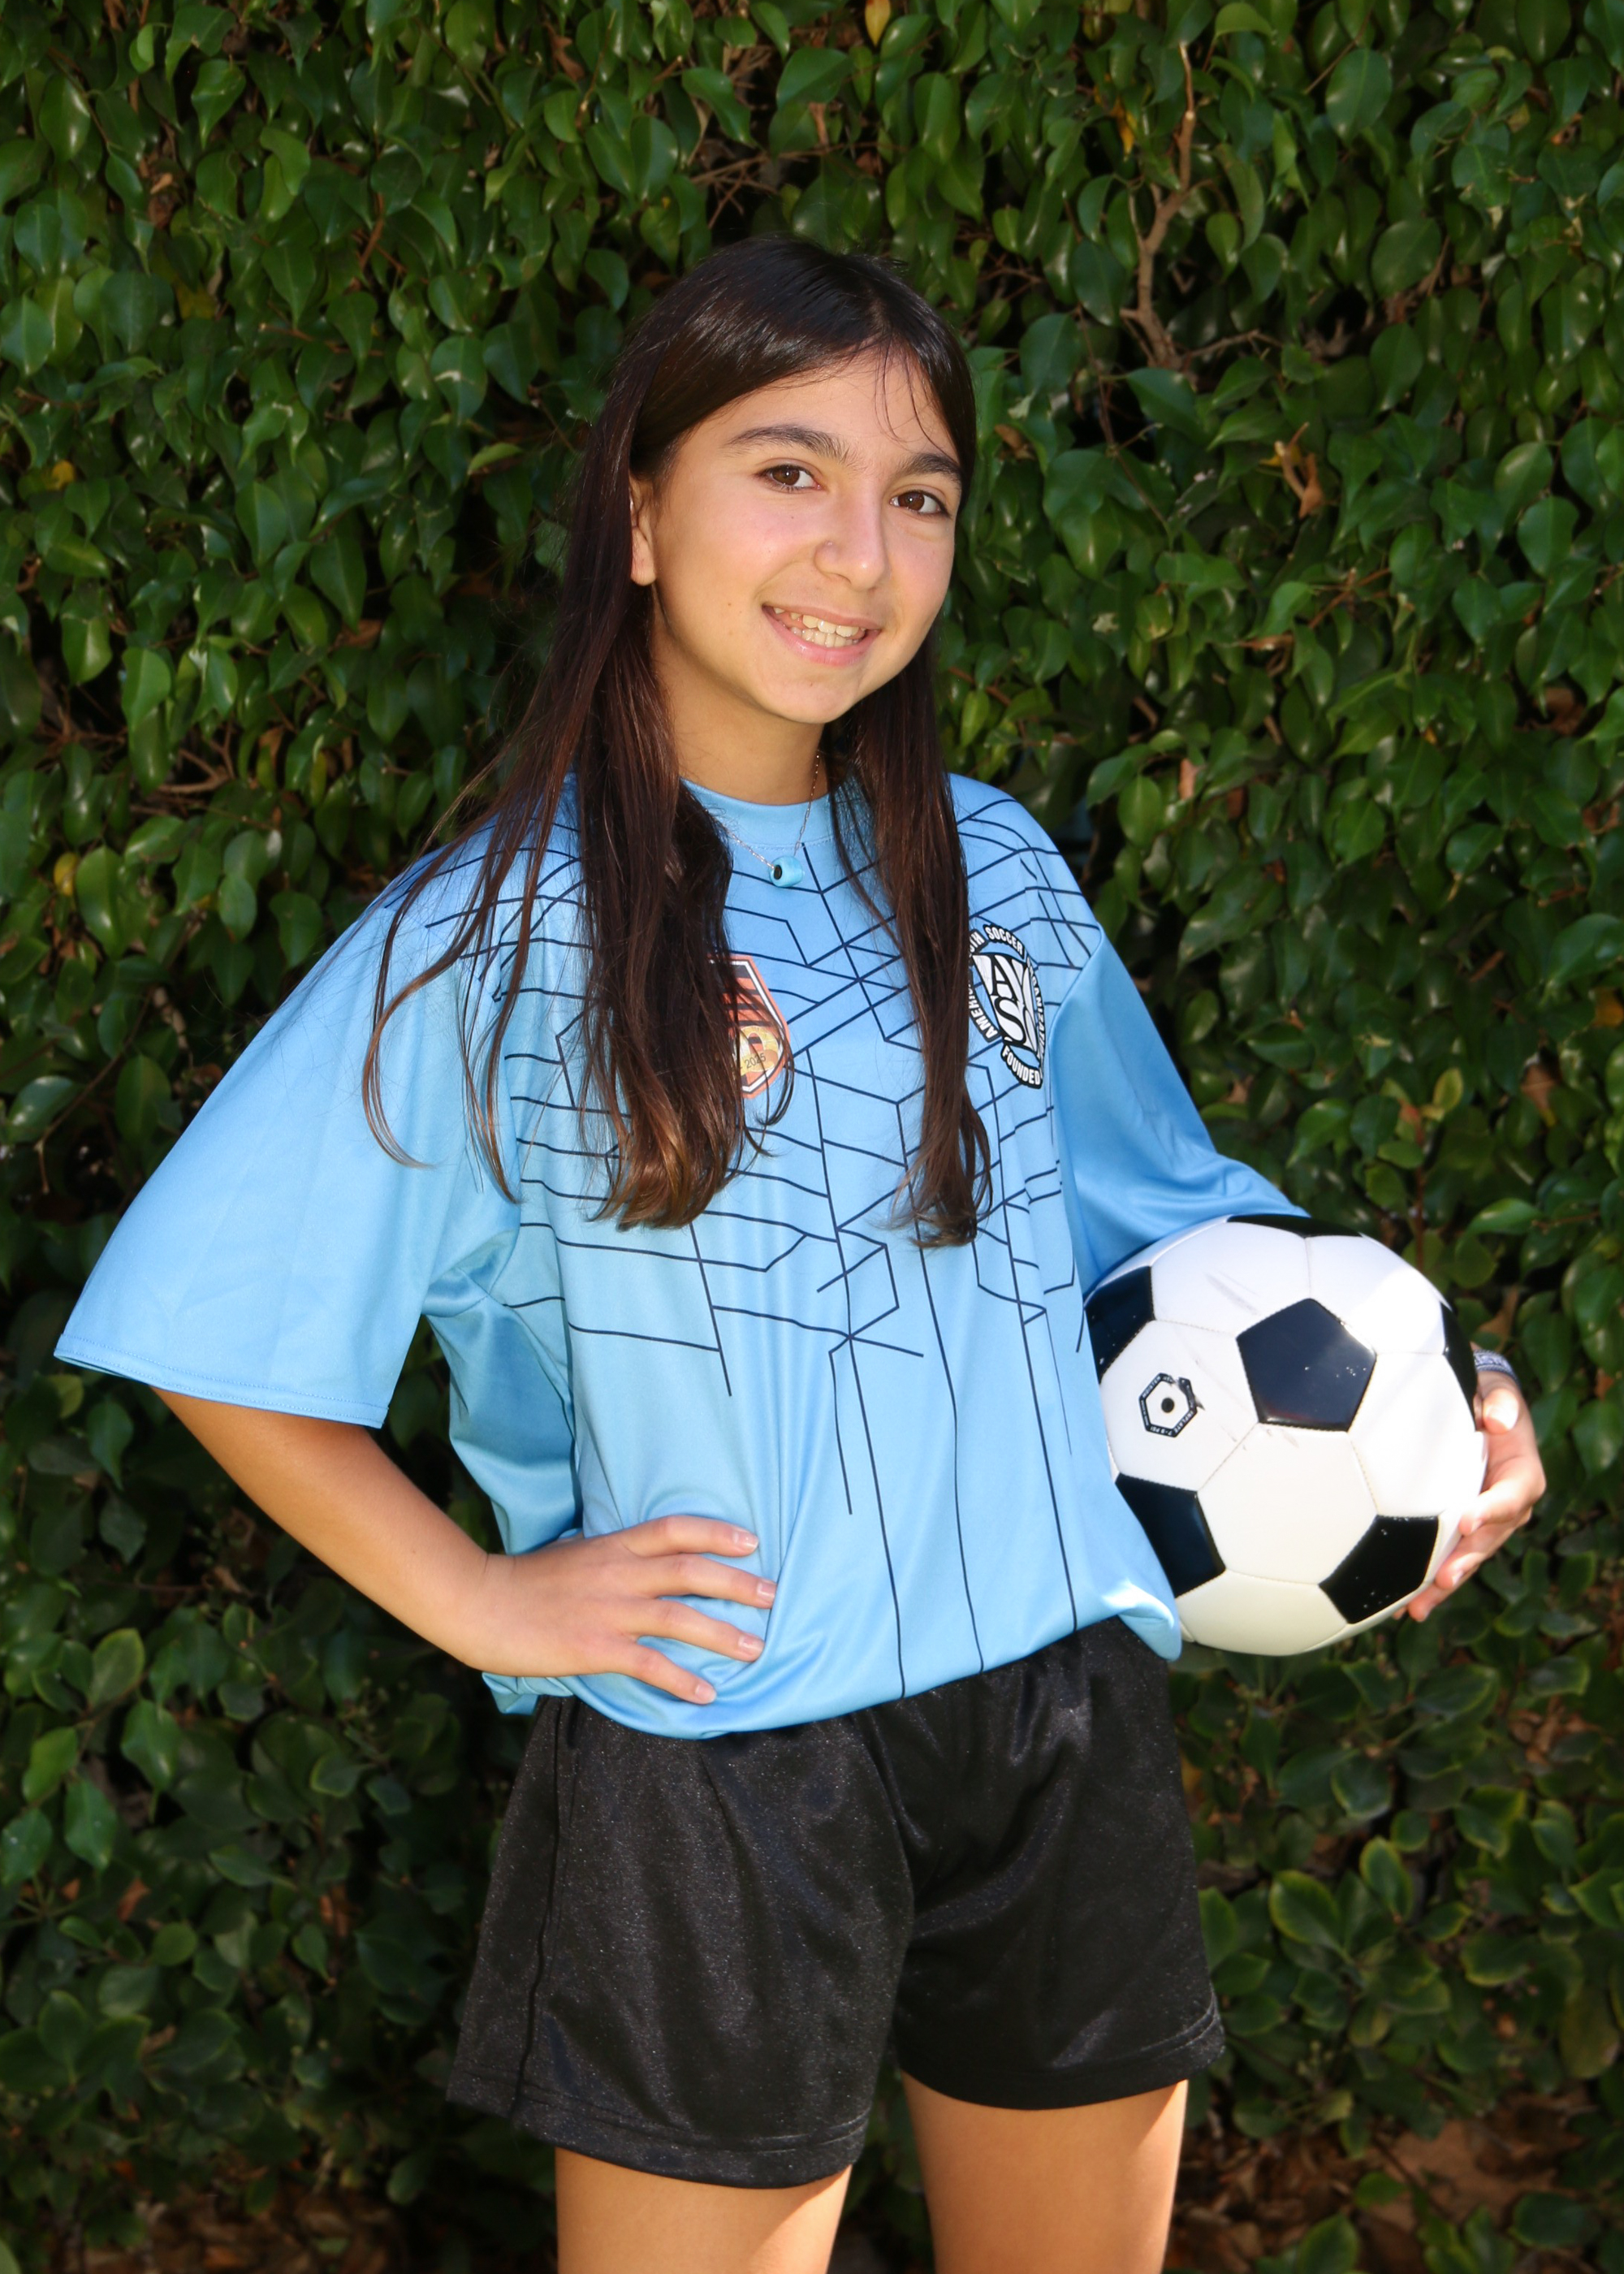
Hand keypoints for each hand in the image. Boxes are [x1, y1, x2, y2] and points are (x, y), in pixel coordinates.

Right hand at [458, 1514, 775, 1703]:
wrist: (481, 1602)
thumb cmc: (526, 1581)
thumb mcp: (576, 1554)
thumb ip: (614, 1559)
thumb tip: (646, 1565)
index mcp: (613, 1546)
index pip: (675, 1530)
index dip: (717, 1533)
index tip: (753, 1541)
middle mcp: (618, 1573)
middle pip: (690, 1571)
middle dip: (736, 1583)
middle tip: (772, 1595)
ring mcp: (608, 1611)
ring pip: (679, 1617)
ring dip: (722, 1634)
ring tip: (755, 1648)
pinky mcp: (594, 1648)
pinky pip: (649, 1664)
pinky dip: (681, 1680)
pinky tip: (706, 1695)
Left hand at [1405, 1369, 1544, 1620]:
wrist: (1479, 1411)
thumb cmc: (1489, 1399)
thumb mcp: (1499, 1393)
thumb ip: (1502, 1402)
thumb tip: (1497, 1419)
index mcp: (1521, 1476)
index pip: (1512, 1497)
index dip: (1492, 1511)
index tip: (1466, 1521)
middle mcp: (1506, 1507)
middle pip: (1488, 1540)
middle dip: (1466, 1561)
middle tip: (1444, 1578)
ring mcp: (1482, 1523)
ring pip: (1466, 1558)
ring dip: (1443, 1584)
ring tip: (1418, 1608)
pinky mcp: (1458, 1531)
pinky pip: (1446, 1556)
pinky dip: (1427, 1581)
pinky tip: (1403, 1605)